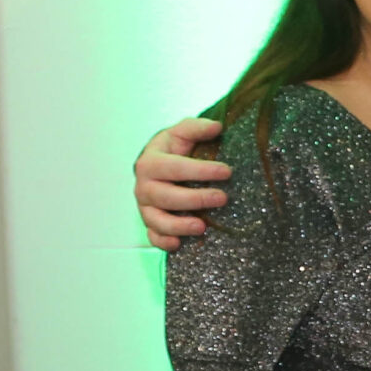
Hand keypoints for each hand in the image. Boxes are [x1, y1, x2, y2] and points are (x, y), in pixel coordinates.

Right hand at [136, 119, 231, 249]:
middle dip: (194, 199)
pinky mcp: (150, 222)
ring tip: (202, 226)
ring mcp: (145, 206)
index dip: (200, 170)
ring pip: (156, 220)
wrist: (158, 165)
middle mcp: (144, 185)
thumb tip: (217, 127)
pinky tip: (179, 244)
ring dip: (178, 225)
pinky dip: (163, 242)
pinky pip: (152, 236)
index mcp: (151, 162)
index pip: (174, 167)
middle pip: (165, 196)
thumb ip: (195, 128)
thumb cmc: (174, 150)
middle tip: (222, 198)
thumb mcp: (181, 134)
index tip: (227, 171)